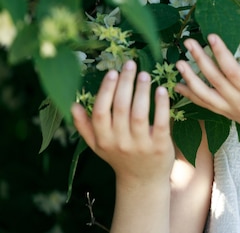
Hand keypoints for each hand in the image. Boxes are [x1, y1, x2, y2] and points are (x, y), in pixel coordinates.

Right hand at [71, 60, 174, 183]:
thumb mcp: (98, 146)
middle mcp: (119, 142)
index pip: (100, 112)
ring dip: (141, 91)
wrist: (143, 181)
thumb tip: (72, 105)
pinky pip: (160, 122)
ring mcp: (140, 145)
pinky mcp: (160, 146)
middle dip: (125, 84)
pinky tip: (162, 90)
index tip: (112, 72)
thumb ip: (85, 127)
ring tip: (144, 74)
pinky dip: (161, 105)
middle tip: (130, 65)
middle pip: (120, 108)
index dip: (106, 91)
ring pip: (139, 114)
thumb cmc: (120, 157)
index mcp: (103, 140)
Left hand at [175, 34, 239, 145]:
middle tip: (188, 42)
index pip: (232, 71)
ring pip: (205, 94)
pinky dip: (191, 96)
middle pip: (214, 79)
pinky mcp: (229, 114)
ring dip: (190, 78)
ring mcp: (232, 110)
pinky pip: (206, 105)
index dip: (220, 53)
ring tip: (179, 62)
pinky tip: (180, 86)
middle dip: (200, 60)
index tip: (211, 36)